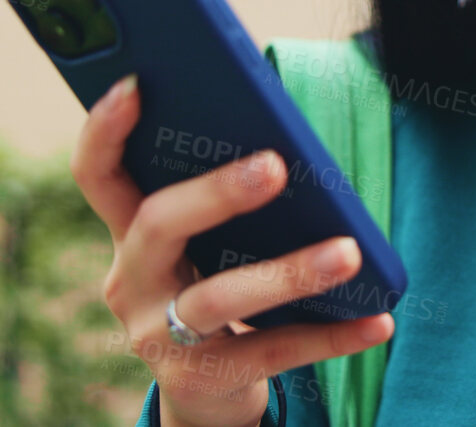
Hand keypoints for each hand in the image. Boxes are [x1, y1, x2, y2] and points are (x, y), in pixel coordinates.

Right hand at [72, 74, 394, 426]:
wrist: (206, 391)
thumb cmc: (216, 284)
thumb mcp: (205, 243)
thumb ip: (221, 198)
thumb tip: (287, 144)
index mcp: (128, 232)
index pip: (97, 174)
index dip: (105, 129)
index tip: (137, 83)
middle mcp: (131, 281)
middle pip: (157, 225)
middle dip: (215, 192)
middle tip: (276, 165)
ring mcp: (157, 335)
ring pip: (218, 298)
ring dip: (289, 272)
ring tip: (350, 253)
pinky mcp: (200, 380)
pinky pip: (272, 351)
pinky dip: (332, 335)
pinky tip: (377, 319)